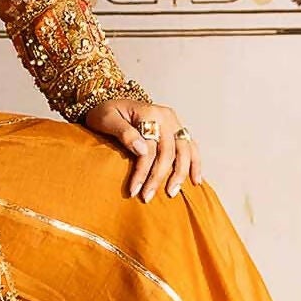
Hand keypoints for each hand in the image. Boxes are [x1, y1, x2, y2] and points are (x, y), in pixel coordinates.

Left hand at [79, 98, 202, 202]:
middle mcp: (166, 116)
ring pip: (184, 151)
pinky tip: (195, 180)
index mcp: (150, 113)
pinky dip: (195, 163)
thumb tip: (142, 150)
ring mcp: (174, 122)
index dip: (142, 171)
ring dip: (180, 174)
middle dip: (159, 177)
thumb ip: (124, 133)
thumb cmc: (106, 112)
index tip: (133, 190)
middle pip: (169, 151)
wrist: (110, 103)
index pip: (150, 148)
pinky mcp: (176, 129)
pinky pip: (191, 147)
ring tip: (172, 193)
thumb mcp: (107, 119)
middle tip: (147, 197)